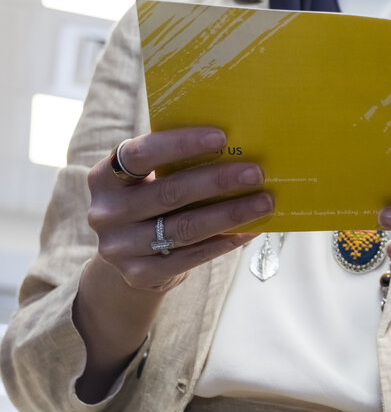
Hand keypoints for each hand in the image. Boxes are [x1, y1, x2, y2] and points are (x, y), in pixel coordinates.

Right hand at [87, 127, 272, 292]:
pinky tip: (250, 231)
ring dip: (230, 214)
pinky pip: (190, 257)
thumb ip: (175, 163)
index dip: (180, 144)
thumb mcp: (149, 179)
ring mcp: (120, 247)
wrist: (128, 255)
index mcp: (105, 177)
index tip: (221, 137)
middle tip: (256, 173)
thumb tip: (237, 144)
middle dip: (218, 181)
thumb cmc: (151, 201)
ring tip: (264, 202)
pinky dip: (224, 243)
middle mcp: (106, 212)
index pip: (140, 154)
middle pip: (170, 193)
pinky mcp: (139, 274)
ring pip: (185, 228)